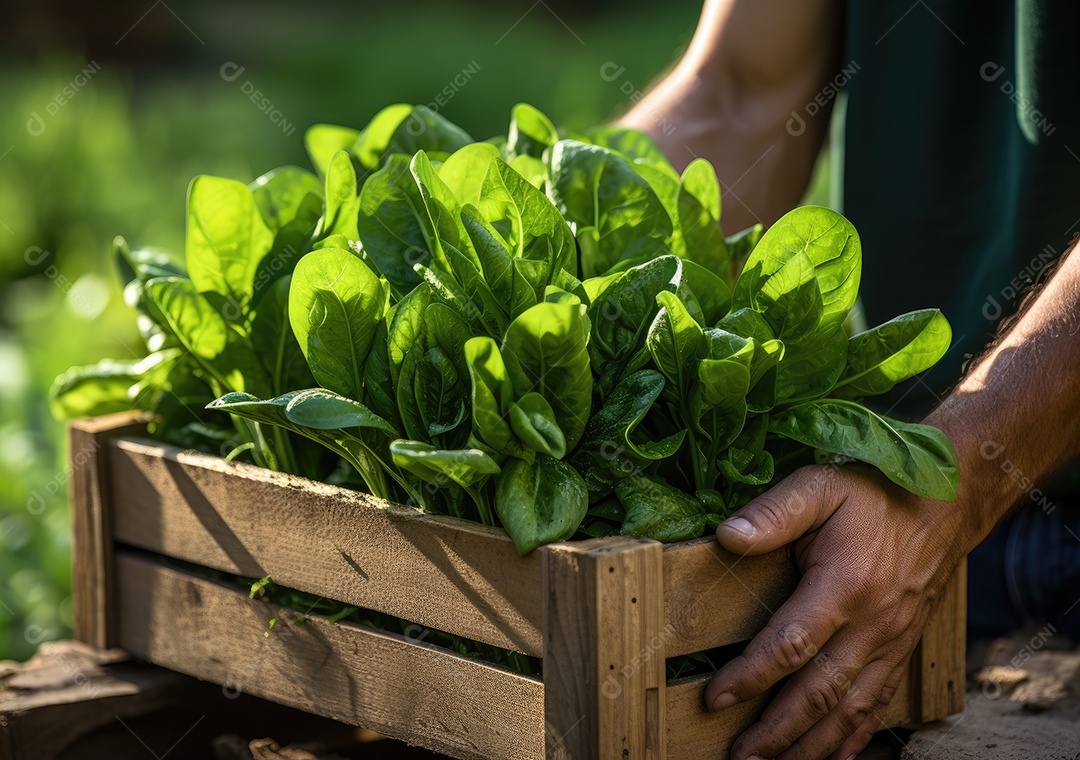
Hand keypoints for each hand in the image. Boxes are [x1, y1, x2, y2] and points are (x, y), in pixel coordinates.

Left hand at [704, 463, 969, 759]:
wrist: (943, 504)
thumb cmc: (872, 493)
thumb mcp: (819, 487)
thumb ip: (774, 512)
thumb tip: (727, 535)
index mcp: (844, 586)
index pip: (791, 645)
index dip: (751, 675)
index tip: (715, 697)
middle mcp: (871, 625)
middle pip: (819, 692)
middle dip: (778, 731)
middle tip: (740, 757)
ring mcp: (890, 643)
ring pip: (849, 710)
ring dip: (811, 746)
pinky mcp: (901, 650)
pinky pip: (878, 705)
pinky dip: (853, 737)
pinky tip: (831, 757)